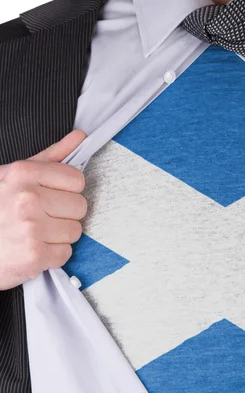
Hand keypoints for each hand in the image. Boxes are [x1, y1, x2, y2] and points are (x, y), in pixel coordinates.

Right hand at [0, 130, 87, 289]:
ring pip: (75, 231)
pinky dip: (53, 255)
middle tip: (42, 218)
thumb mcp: (15, 176)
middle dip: (64, 214)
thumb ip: (51, 157)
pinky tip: (34, 248)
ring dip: (59, 236)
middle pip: (80, 206)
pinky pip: (66, 253)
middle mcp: (27, 198)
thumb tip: (80, 137)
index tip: (52, 196)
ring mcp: (31, 228)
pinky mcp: (34, 254)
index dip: (67, 191)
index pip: (77, 179)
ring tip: (36, 233)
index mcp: (23, 174)